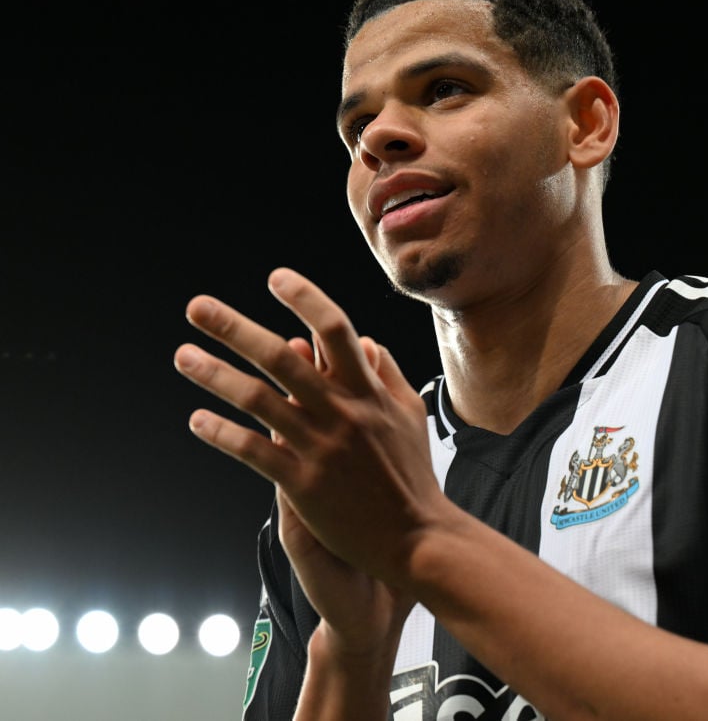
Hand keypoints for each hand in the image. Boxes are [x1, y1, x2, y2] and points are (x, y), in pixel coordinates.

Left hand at [173, 267, 444, 585]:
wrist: (416, 537)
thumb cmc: (414, 474)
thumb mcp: (411, 414)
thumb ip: (389, 374)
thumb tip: (367, 341)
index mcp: (368, 392)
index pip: (335, 330)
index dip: (305, 298)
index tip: (277, 279)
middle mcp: (342, 413)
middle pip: (281, 358)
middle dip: (234, 328)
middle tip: (197, 307)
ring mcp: (320, 448)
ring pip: (258, 400)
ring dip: (215, 375)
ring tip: (183, 356)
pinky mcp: (303, 485)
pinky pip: (253, 451)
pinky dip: (222, 433)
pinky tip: (197, 420)